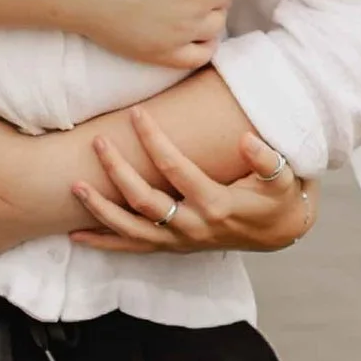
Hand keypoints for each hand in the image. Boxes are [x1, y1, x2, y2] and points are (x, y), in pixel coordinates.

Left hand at [69, 108, 317, 255]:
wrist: (278, 232)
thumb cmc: (277, 198)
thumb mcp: (284, 178)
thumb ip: (268, 160)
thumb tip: (247, 141)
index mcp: (216, 204)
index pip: (175, 169)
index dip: (154, 140)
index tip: (136, 113)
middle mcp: (192, 226)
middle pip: (144, 200)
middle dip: (117, 170)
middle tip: (98, 142)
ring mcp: (180, 240)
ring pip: (131, 229)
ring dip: (101, 210)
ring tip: (76, 187)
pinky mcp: (172, 247)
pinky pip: (132, 248)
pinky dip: (104, 243)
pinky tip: (77, 234)